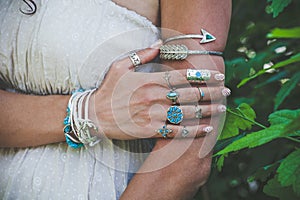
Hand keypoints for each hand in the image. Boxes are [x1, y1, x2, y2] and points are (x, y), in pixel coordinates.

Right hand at [90, 43, 227, 139]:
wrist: (95, 115)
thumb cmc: (108, 90)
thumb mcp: (121, 66)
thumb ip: (142, 54)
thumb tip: (160, 45)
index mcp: (150, 80)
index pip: (183, 76)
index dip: (203, 75)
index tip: (217, 75)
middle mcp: (155, 97)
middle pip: (190, 94)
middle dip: (212, 92)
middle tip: (227, 91)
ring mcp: (154, 115)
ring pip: (187, 113)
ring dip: (208, 111)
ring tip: (223, 108)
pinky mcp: (151, 131)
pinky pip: (177, 131)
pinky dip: (194, 131)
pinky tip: (207, 129)